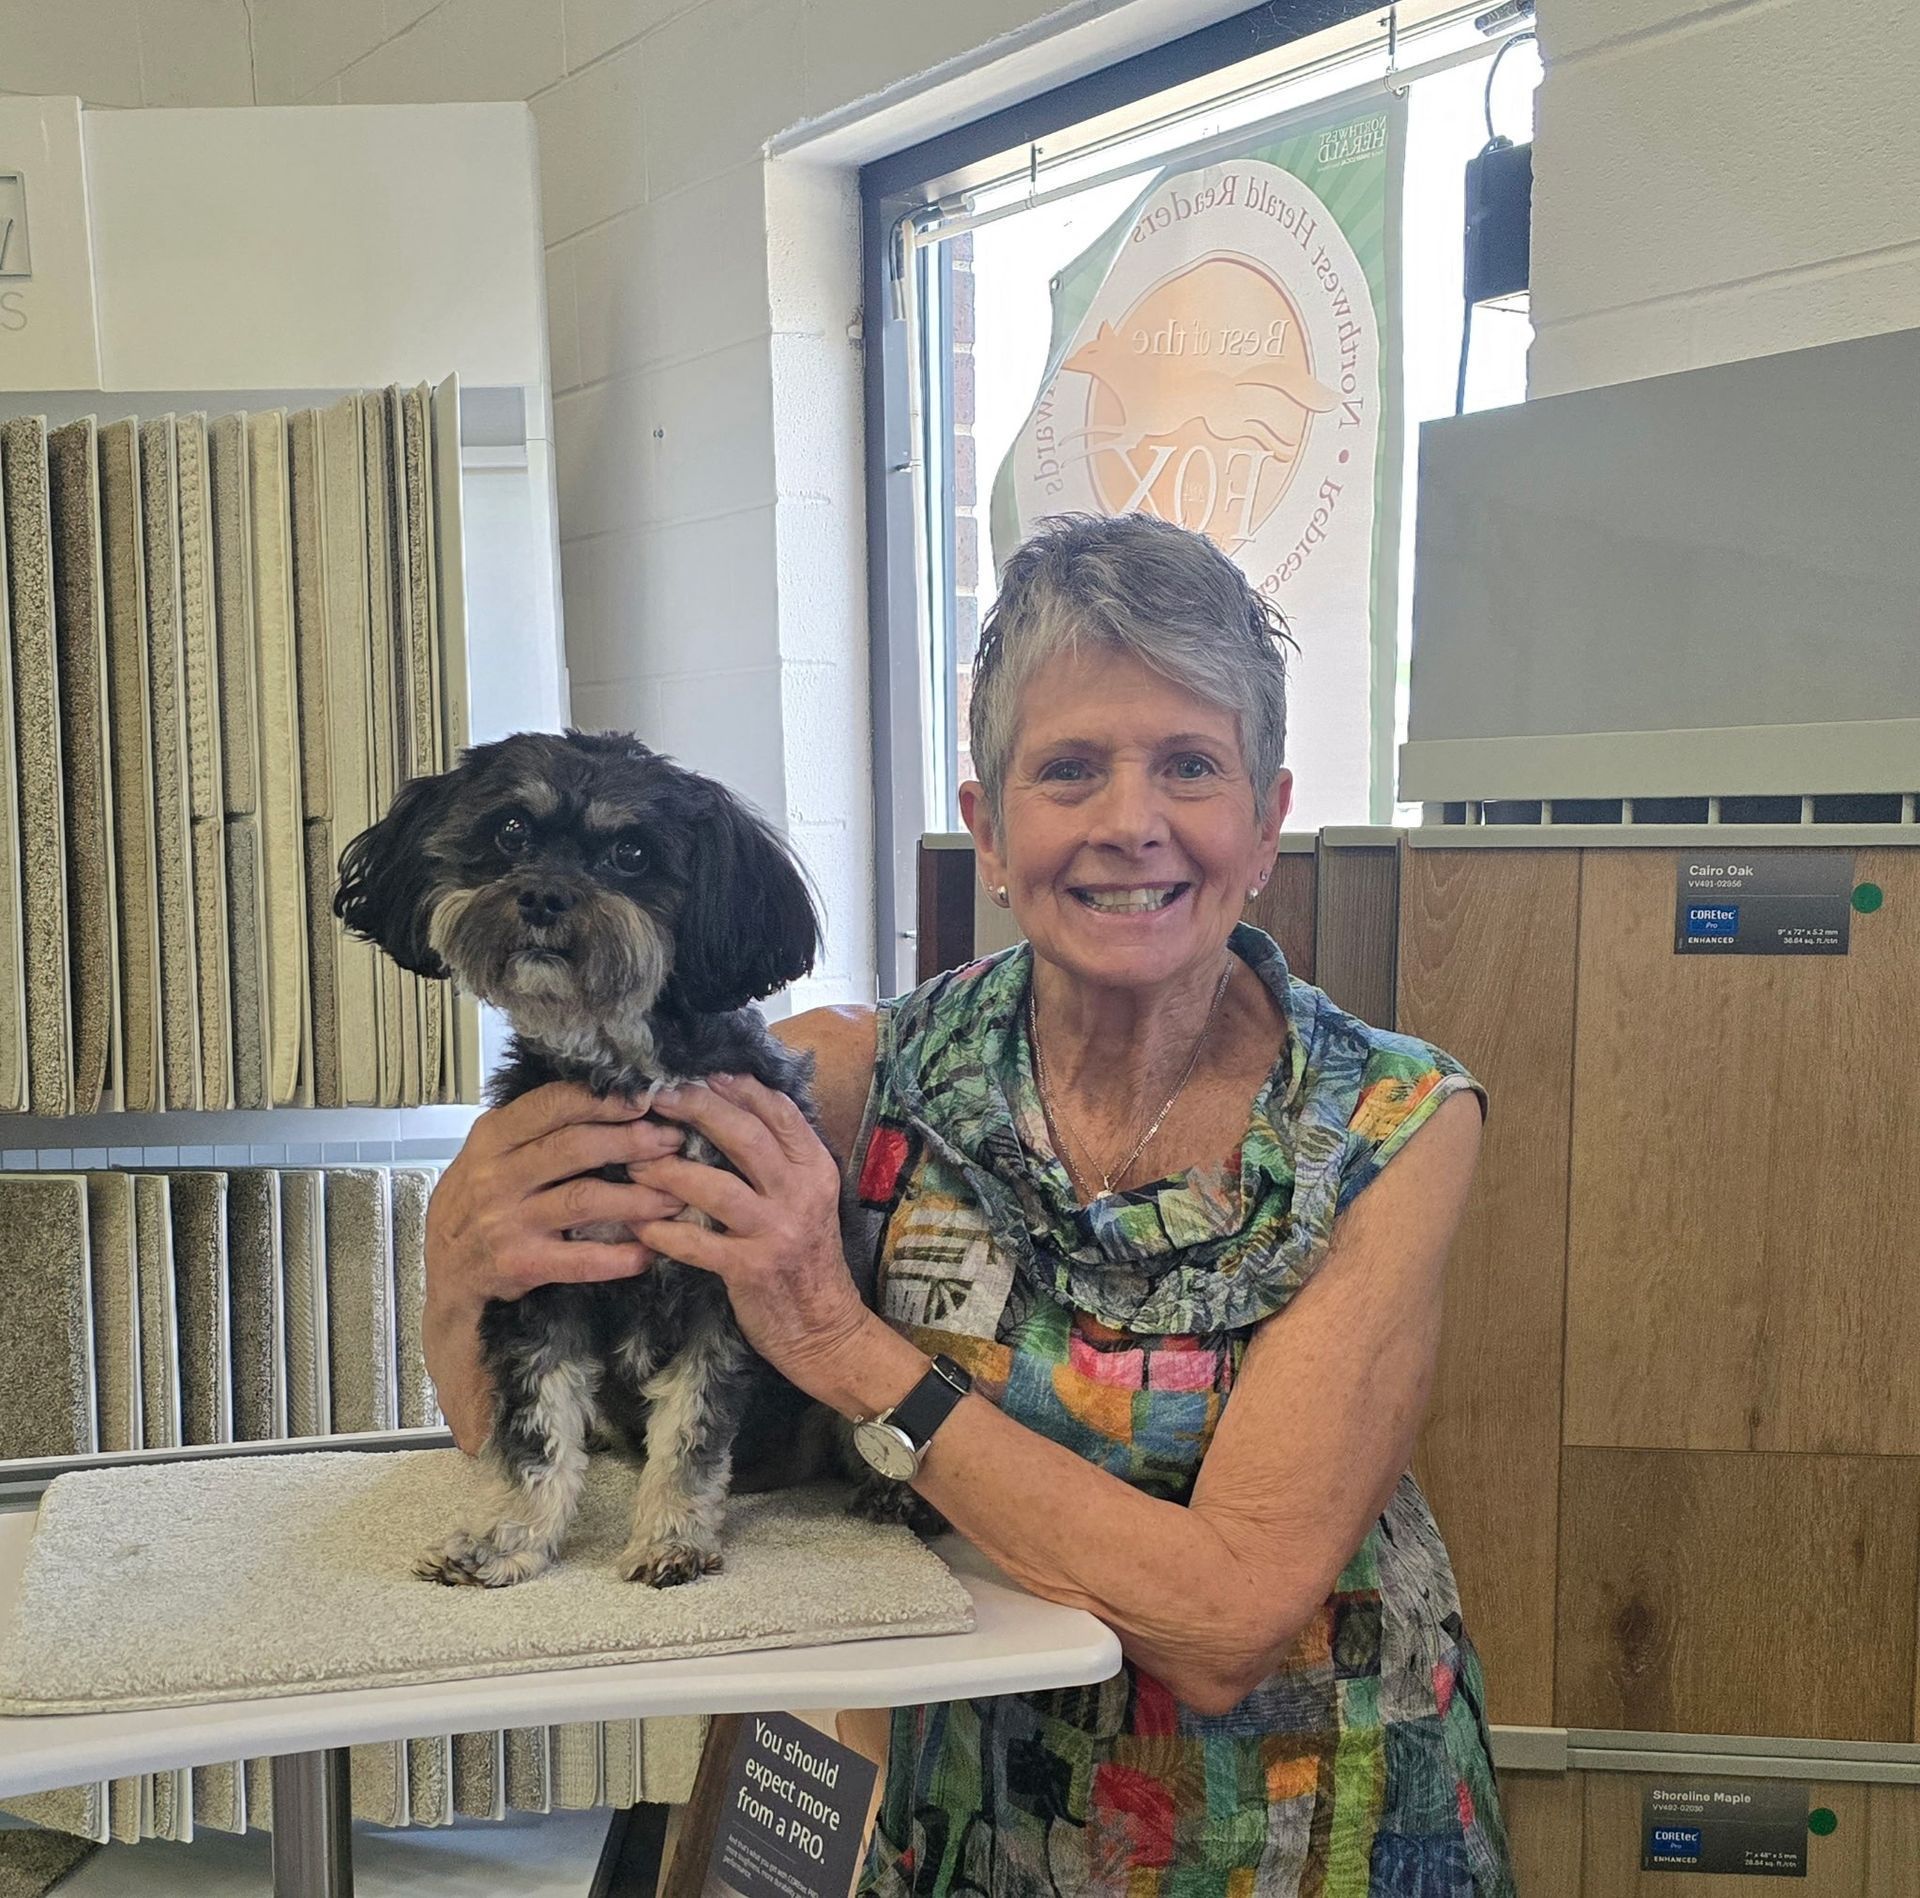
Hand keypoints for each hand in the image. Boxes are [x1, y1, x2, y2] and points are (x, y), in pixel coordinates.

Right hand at [422, 1082, 690, 1449]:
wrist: (446, 1285)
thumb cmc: (479, 1208)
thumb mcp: (490, 1158)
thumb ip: (533, 1128)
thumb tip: (605, 1092)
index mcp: (491, 1138)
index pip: (552, 1104)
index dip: (604, 1099)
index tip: (649, 1097)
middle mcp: (494, 1176)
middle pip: (576, 1146)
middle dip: (634, 1141)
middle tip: (676, 1141)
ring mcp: (504, 1222)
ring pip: (585, 1199)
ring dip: (639, 1197)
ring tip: (677, 1197)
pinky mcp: (517, 1265)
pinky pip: (579, 1259)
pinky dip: (618, 1256)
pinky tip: (649, 1253)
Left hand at [633, 1075, 879, 1403]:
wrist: (825, 1330)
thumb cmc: (803, 1258)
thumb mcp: (803, 1198)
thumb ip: (775, 1159)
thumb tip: (725, 1107)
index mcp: (814, 1167)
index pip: (776, 1109)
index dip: (733, 1085)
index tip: (693, 1071)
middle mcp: (801, 1192)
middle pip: (744, 1135)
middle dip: (694, 1108)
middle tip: (652, 1096)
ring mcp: (778, 1230)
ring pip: (716, 1186)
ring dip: (668, 1170)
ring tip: (633, 1161)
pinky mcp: (753, 1269)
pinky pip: (698, 1244)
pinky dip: (664, 1233)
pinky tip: (639, 1227)